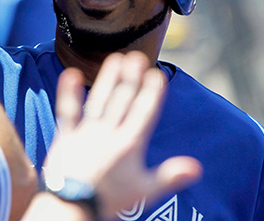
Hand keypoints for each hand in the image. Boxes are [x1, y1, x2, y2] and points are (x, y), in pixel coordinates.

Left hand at [43, 51, 201, 218]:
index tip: (157, 74)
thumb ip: (170, 176)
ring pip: (100, 99)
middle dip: (132, 77)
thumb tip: (197, 167)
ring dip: (108, 78)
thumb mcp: (145, 191)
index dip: (152, 92)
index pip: (144, 112)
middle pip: (123, 100)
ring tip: (115, 58)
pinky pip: (68, 110)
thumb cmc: (110, 200)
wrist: (73, 206)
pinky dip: (69, 92)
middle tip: (137, 57)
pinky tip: (70, 73)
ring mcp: (87, 132)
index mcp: (130, 144)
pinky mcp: (66, 135)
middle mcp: (109, 132)